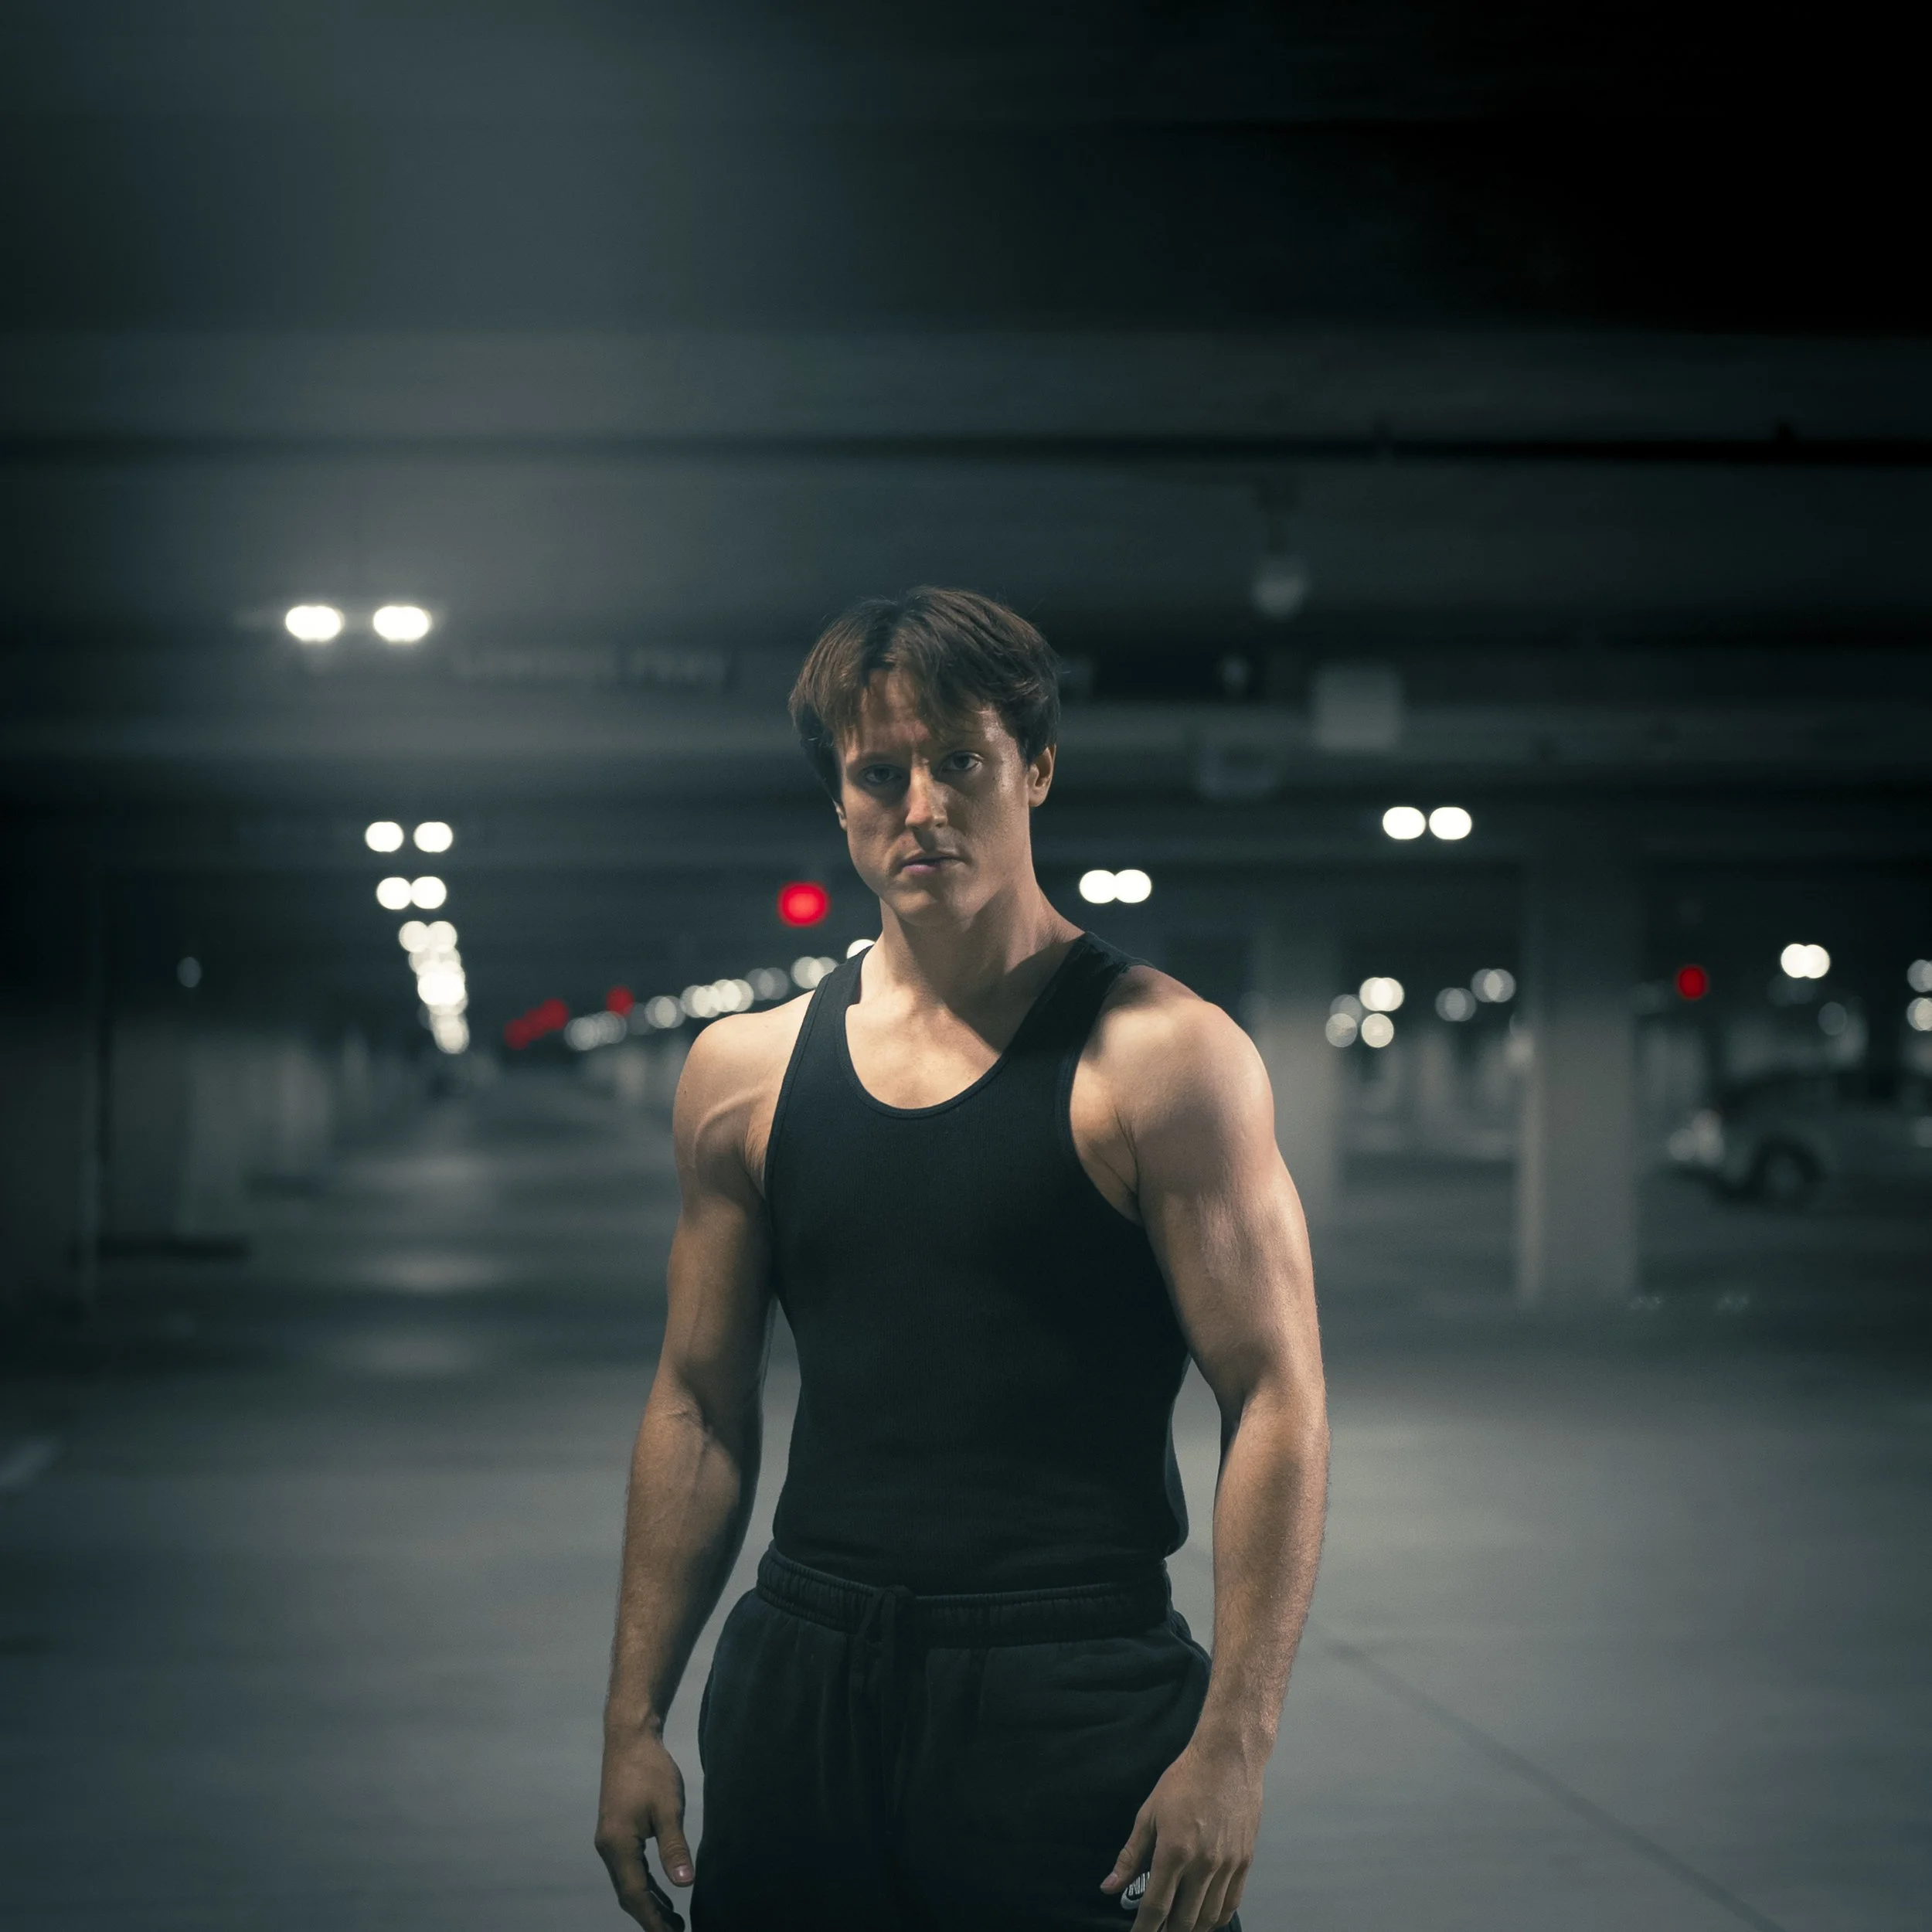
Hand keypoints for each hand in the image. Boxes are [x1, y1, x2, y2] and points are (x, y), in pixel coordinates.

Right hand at [594, 1730, 693, 1928]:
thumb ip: (674, 1847)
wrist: (629, 1739)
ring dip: (649, 1902)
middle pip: (628, 1894)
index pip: (635, 1894)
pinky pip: (629, 1869)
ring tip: (672, 1920)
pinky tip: (661, 1891)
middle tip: (676, 1931)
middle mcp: (608, 1848)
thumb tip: (686, 1884)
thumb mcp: (668, 1808)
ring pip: (628, 1883)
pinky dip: (645, 1885)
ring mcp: (610, 1841)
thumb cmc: (650, 1769)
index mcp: (618, 1845)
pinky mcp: (616, 1833)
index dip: (653, 1919)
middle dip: (651, 1916)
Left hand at [1099, 1741, 1262, 1931]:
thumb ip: (1131, 1855)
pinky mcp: (1245, 1861)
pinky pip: (1231, 1903)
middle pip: (1184, 1919)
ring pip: (1209, 1917)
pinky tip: (1205, 1920)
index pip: (1156, 1906)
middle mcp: (1203, 1864)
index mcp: (1174, 1851)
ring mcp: (1228, 1865)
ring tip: (1177, 1929)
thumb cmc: (1185, 1780)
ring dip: (1192, 1929)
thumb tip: (1109, 1886)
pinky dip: (1216, 1919)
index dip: (1144, 1930)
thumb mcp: (1149, 1813)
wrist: (1229, 1758)